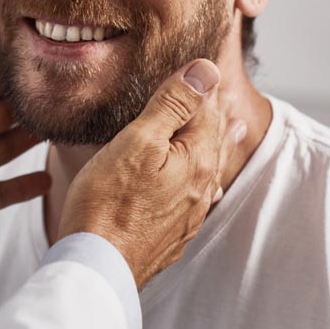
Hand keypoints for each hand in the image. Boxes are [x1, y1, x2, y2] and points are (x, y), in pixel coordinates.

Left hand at [0, 2, 48, 259]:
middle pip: (2, 115)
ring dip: (32, 139)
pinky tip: (48, 176)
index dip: (8, 75)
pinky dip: (25, 187)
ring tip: (63, 126)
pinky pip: (2, 194)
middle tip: (62, 92)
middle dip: (28, 104)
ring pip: (7, 149)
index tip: (39, 60)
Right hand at [58, 59, 243, 288]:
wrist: (95, 266)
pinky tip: (206, 187)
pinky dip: (202, 177)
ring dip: (216, 144)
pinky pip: (195, 196)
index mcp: (198, 161)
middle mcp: (201, 189)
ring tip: (233, 128)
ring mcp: (187, 215)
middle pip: (212, 140)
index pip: (206, 110)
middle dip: (216, 113)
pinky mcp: (170, 234)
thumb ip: (173, 106)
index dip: (201, 84)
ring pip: (208, 170)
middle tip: (223, 90)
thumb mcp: (138, 141)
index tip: (203, 63)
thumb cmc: (108, 202)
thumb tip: (206, 71)